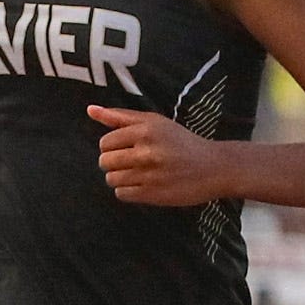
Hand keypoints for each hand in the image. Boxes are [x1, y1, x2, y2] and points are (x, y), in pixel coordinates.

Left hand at [90, 107, 229, 206]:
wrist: (214, 167)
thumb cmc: (180, 142)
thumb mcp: (154, 122)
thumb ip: (120, 116)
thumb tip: (90, 110)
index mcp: (146, 130)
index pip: (105, 143)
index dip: (112, 147)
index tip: (127, 148)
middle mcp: (147, 151)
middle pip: (105, 162)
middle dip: (113, 163)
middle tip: (132, 162)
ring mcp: (150, 174)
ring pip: (111, 179)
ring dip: (120, 178)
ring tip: (138, 173)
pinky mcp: (153, 194)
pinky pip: (122, 194)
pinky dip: (128, 191)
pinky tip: (143, 184)